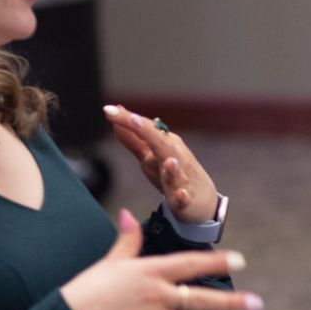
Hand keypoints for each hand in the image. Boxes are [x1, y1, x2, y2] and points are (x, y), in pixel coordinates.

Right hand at [59, 211, 262, 309]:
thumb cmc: (91, 286)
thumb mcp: (112, 260)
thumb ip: (127, 239)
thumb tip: (127, 214)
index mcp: (152, 271)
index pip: (192, 264)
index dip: (217, 262)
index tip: (240, 261)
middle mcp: (158, 296)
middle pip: (201, 299)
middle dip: (232, 302)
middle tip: (257, 304)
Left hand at [104, 106, 220, 224]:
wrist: (202, 199)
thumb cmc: (173, 174)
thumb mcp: (150, 156)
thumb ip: (132, 139)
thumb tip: (115, 116)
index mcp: (164, 143)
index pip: (145, 128)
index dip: (127, 119)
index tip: (108, 109)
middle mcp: (174, 156)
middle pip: (160, 142)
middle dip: (147, 131)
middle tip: (131, 118)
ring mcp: (181, 177)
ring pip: (176, 170)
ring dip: (171, 166)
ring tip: (168, 161)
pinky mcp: (186, 198)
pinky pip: (184, 197)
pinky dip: (182, 195)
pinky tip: (179, 194)